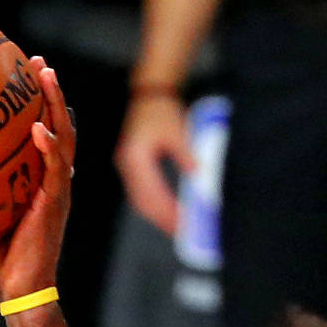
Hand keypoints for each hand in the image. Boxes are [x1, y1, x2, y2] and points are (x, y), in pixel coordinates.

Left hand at [0, 61, 76, 300]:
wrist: (20, 291)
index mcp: (39, 179)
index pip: (43, 131)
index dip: (37, 102)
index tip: (22, 73)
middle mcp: (54, 179)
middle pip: (59, 124)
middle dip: (49, 91)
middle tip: (36, 62)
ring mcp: (58, 190)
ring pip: (64, 137)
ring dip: (56, 105)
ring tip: (46, 76)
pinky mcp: (55, 205)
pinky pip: (56, 170)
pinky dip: (49, 147)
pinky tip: (39, 128)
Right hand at [114, 90, 191, 237]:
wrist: (149, 95)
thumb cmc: (162, 110)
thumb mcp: (178, 131)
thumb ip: (186, 154)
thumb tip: (199, 175)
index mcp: (136, 157)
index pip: (152, 192)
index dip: (167, 210)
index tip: (182, 222)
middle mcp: (127, 165)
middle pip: (142, 202)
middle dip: (161, 219)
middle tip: (180, 232)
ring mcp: (127, 167)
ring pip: (139, 201)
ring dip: (156, 215)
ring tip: (175, 226)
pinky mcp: (131, 167)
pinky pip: (140, 193)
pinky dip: (153, 205)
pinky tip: (167, 211)